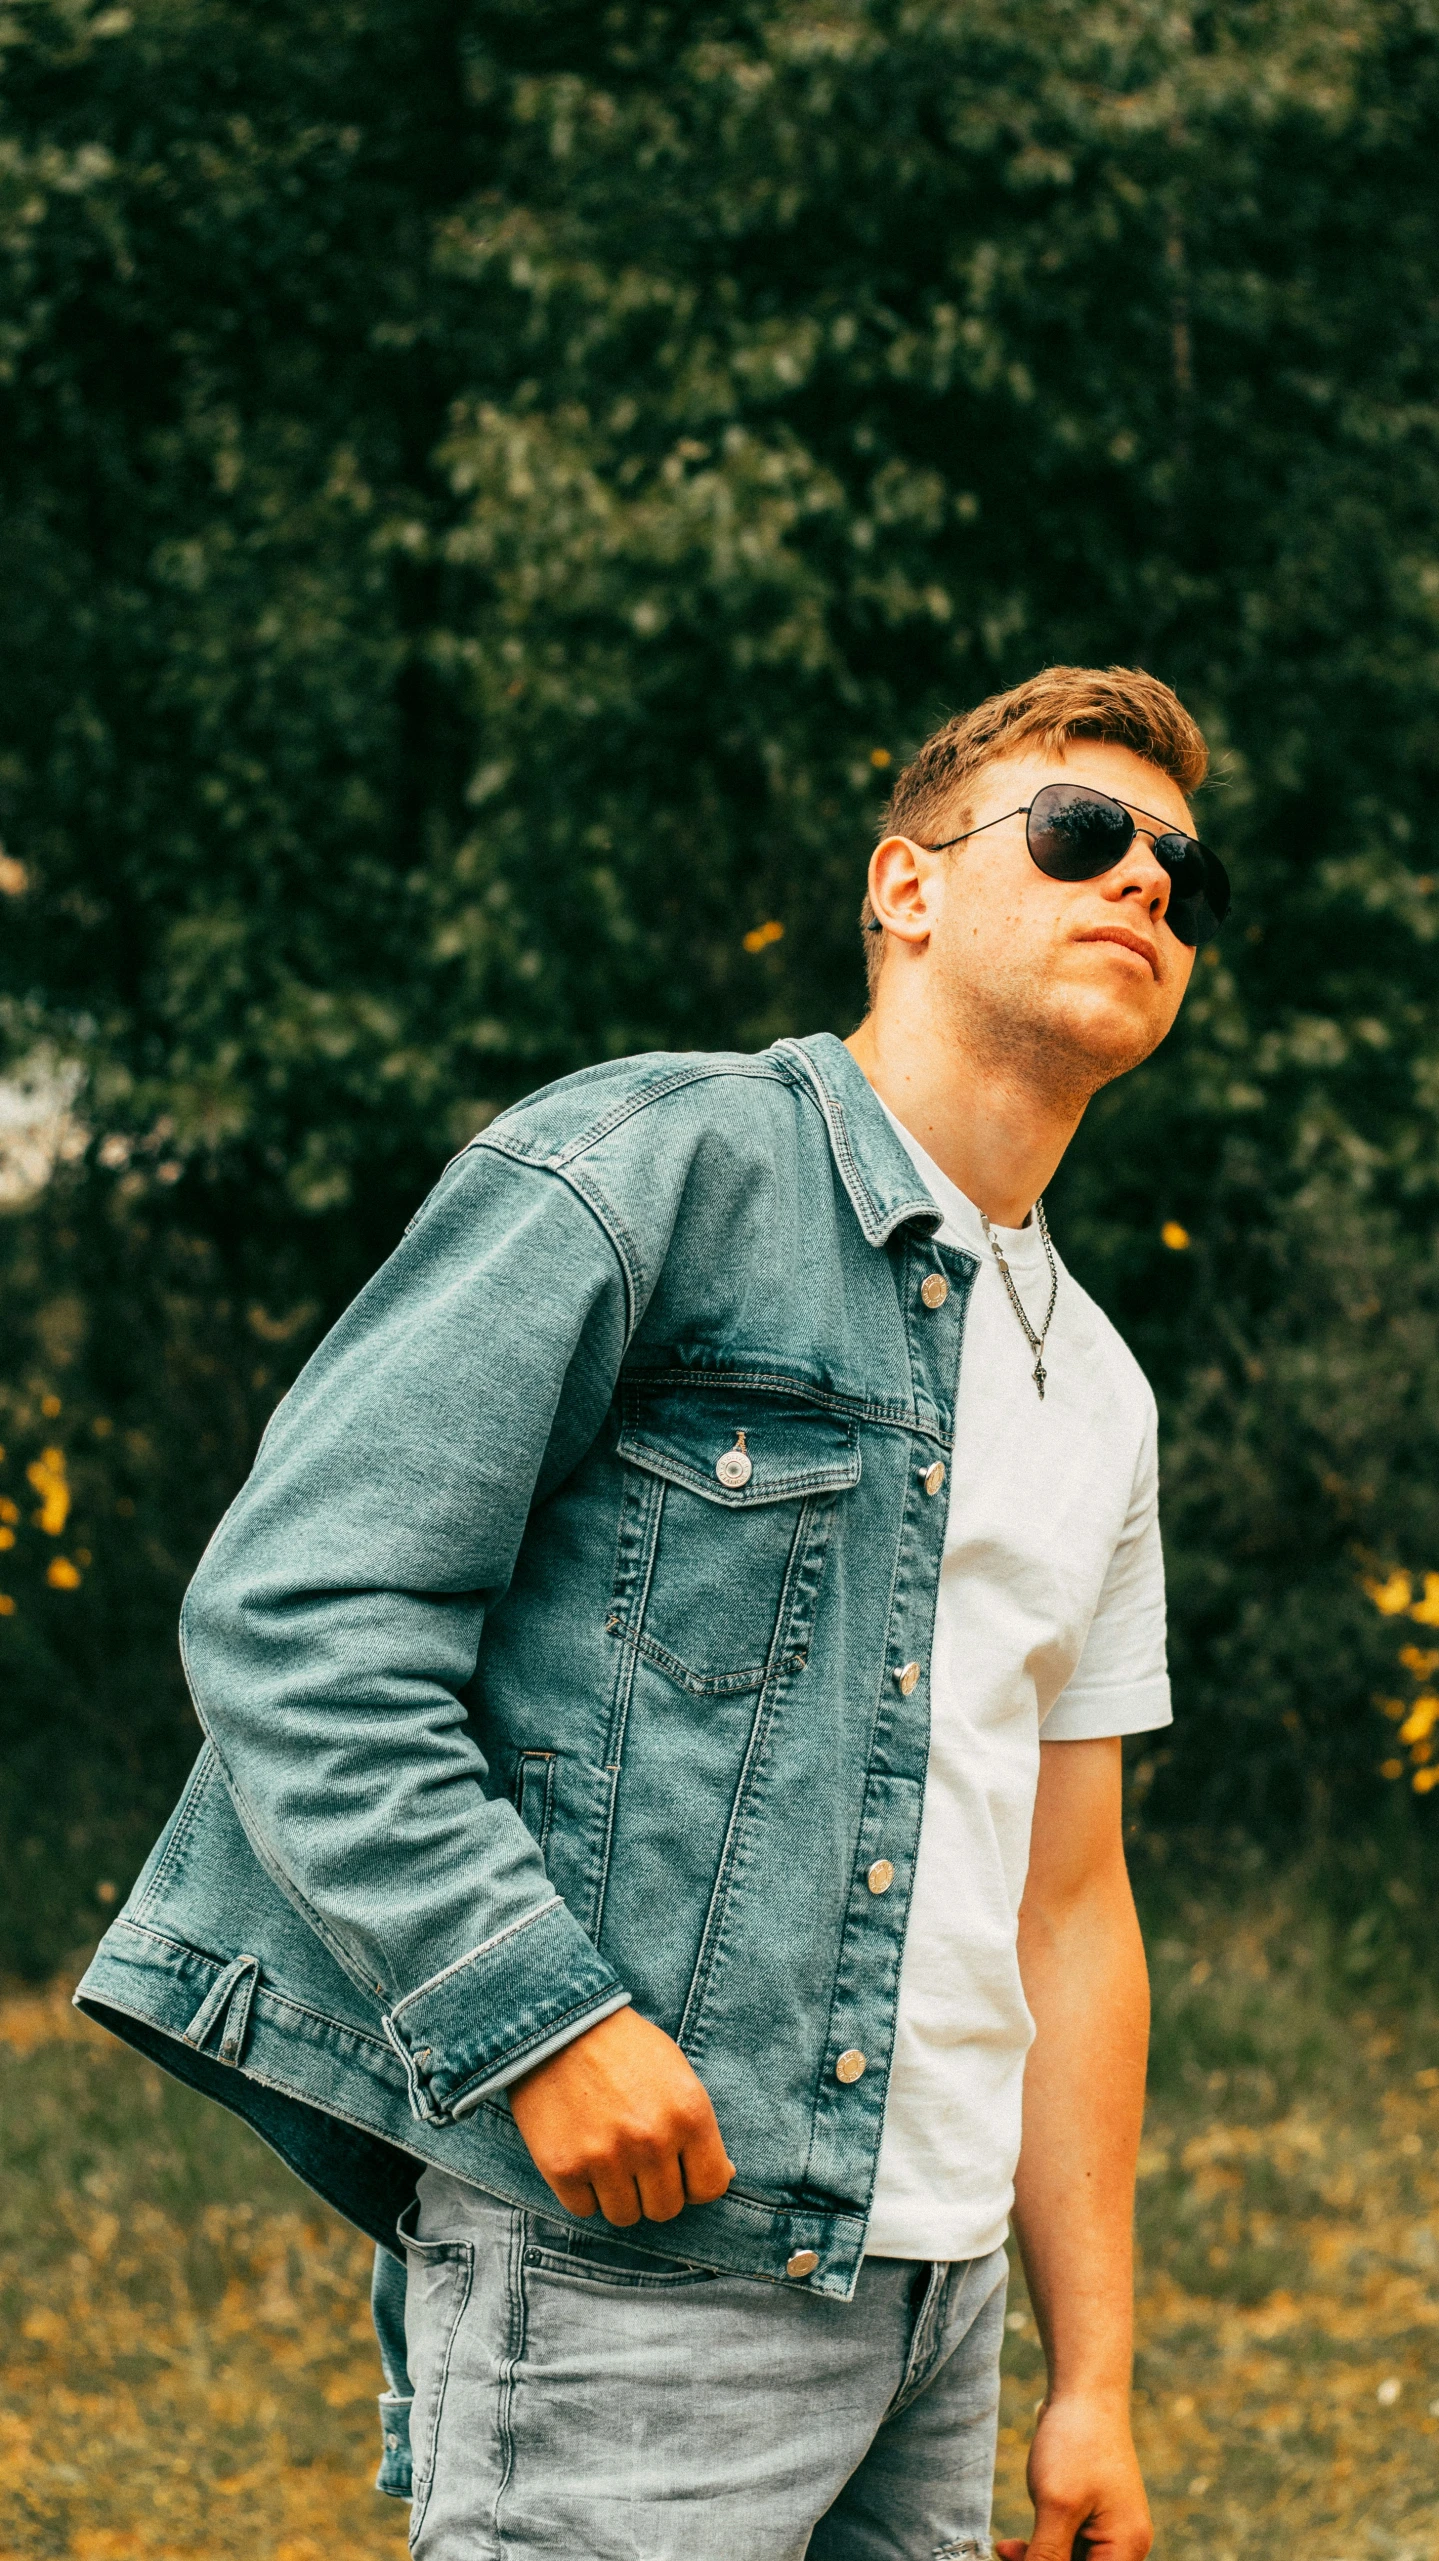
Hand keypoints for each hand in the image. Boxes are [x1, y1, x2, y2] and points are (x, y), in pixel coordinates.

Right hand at [508, 2005, 735, 2225]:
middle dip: (653, 2190)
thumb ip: (699, 2128)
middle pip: (666, 2209)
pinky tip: (579, 2154)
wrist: (556, 2022)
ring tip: (606, 2154)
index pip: (710, 2187)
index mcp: (689, 2114)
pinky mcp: (564, 2167)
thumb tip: (724, 2176)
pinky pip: (583, 2209)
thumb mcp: (677, 2074)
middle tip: (635, 2158)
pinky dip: (582, 2191)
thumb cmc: (623, 2047)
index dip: (694, 2183)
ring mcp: (606, 2157)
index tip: (677, 2169)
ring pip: (625, 2215)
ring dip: (617, 2194)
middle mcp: (652, 2140)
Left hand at [994, 2391, 1151, 2560]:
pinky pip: (1065, 2548)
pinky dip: (1040, 2548)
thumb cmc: (1076, 2443)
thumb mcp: (1056, 2506)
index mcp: (1126, 2548)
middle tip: (1006, 2556)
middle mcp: (1123, 2545)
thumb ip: (1046, 2557)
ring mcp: (1107, 2531)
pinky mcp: (1090, 2518)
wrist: (1083, 2392)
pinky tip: (1009, 2546)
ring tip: (1004, 2550)